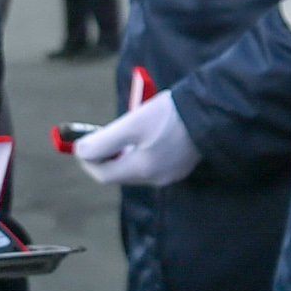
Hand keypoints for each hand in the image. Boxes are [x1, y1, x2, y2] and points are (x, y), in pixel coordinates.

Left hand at [73, 88, 196, 186]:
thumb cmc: (169, 115)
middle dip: (105, 155)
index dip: (88, 160)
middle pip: (119, 173)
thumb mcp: (132, 124)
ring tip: (123, 132)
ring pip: (135, 168)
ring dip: (122, 153)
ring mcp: (169, 174)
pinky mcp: (179, 167)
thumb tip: (80, 151)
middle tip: (100, 135)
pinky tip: (145, 135)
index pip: (103, 175)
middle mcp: (154, 178)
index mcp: (141, 170)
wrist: (210, 112)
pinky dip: (140, 152)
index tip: (82, 143)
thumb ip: (103, 141)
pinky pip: (151, 164)